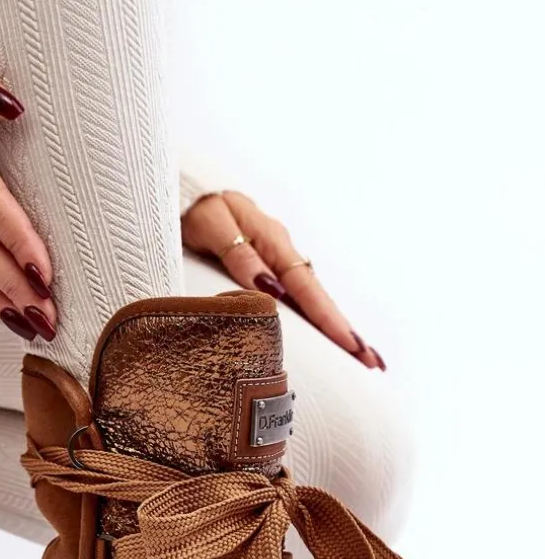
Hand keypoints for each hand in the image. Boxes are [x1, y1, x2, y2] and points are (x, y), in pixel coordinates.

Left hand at [181, 191, 384, 369]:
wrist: (185, 194)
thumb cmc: (195, 208)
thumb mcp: (212, 224)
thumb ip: (239, 253)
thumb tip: (269, 287)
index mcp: (273, 242)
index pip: (308, 289)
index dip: (330, 320)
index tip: (351, 346)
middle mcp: (282, 254)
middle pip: (320, 299)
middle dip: (346, 332)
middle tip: (372, 364)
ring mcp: (277, 262)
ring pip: (311, 301)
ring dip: (335, 329)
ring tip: (359, 358)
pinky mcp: (267, 270)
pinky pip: (296, 298)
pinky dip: (313, 319)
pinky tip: (324, 337)